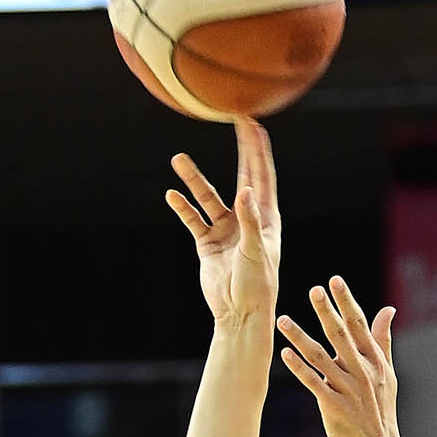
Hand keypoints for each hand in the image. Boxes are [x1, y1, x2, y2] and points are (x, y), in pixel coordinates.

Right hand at [166, 119, 279, 325]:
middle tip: (233, 121)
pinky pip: (193, 220)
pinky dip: (182, 208)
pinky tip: (170, 194)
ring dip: (194, 179)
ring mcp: (226, 230)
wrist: (239, 315)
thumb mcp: (255, 251)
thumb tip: (245, 190)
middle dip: (240, 150)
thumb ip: (249, 221)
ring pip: (208, 197)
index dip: (257, 149)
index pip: (262, 176)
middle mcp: (246, 219)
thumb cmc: (255, 285)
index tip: (252, 123)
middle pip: (242, 176)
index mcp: (265, 218)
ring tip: (178, 160)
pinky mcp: (208, 243)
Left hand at [277, 276, 398, 436]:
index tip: (334, 280)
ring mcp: (347, 388)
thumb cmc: (380, 410)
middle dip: (327, 311)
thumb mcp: (387, 373)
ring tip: (282, 320)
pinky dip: (299, 368)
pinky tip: (284, 353)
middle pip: (341, 335)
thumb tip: (388, 310)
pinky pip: (313, 383)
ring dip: (300, 337)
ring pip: (320, 357)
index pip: (359, 324)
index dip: (346, 302)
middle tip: (314, 289)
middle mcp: (361, 371)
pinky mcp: (333, 405)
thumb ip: (383, 340)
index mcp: (374, 360)